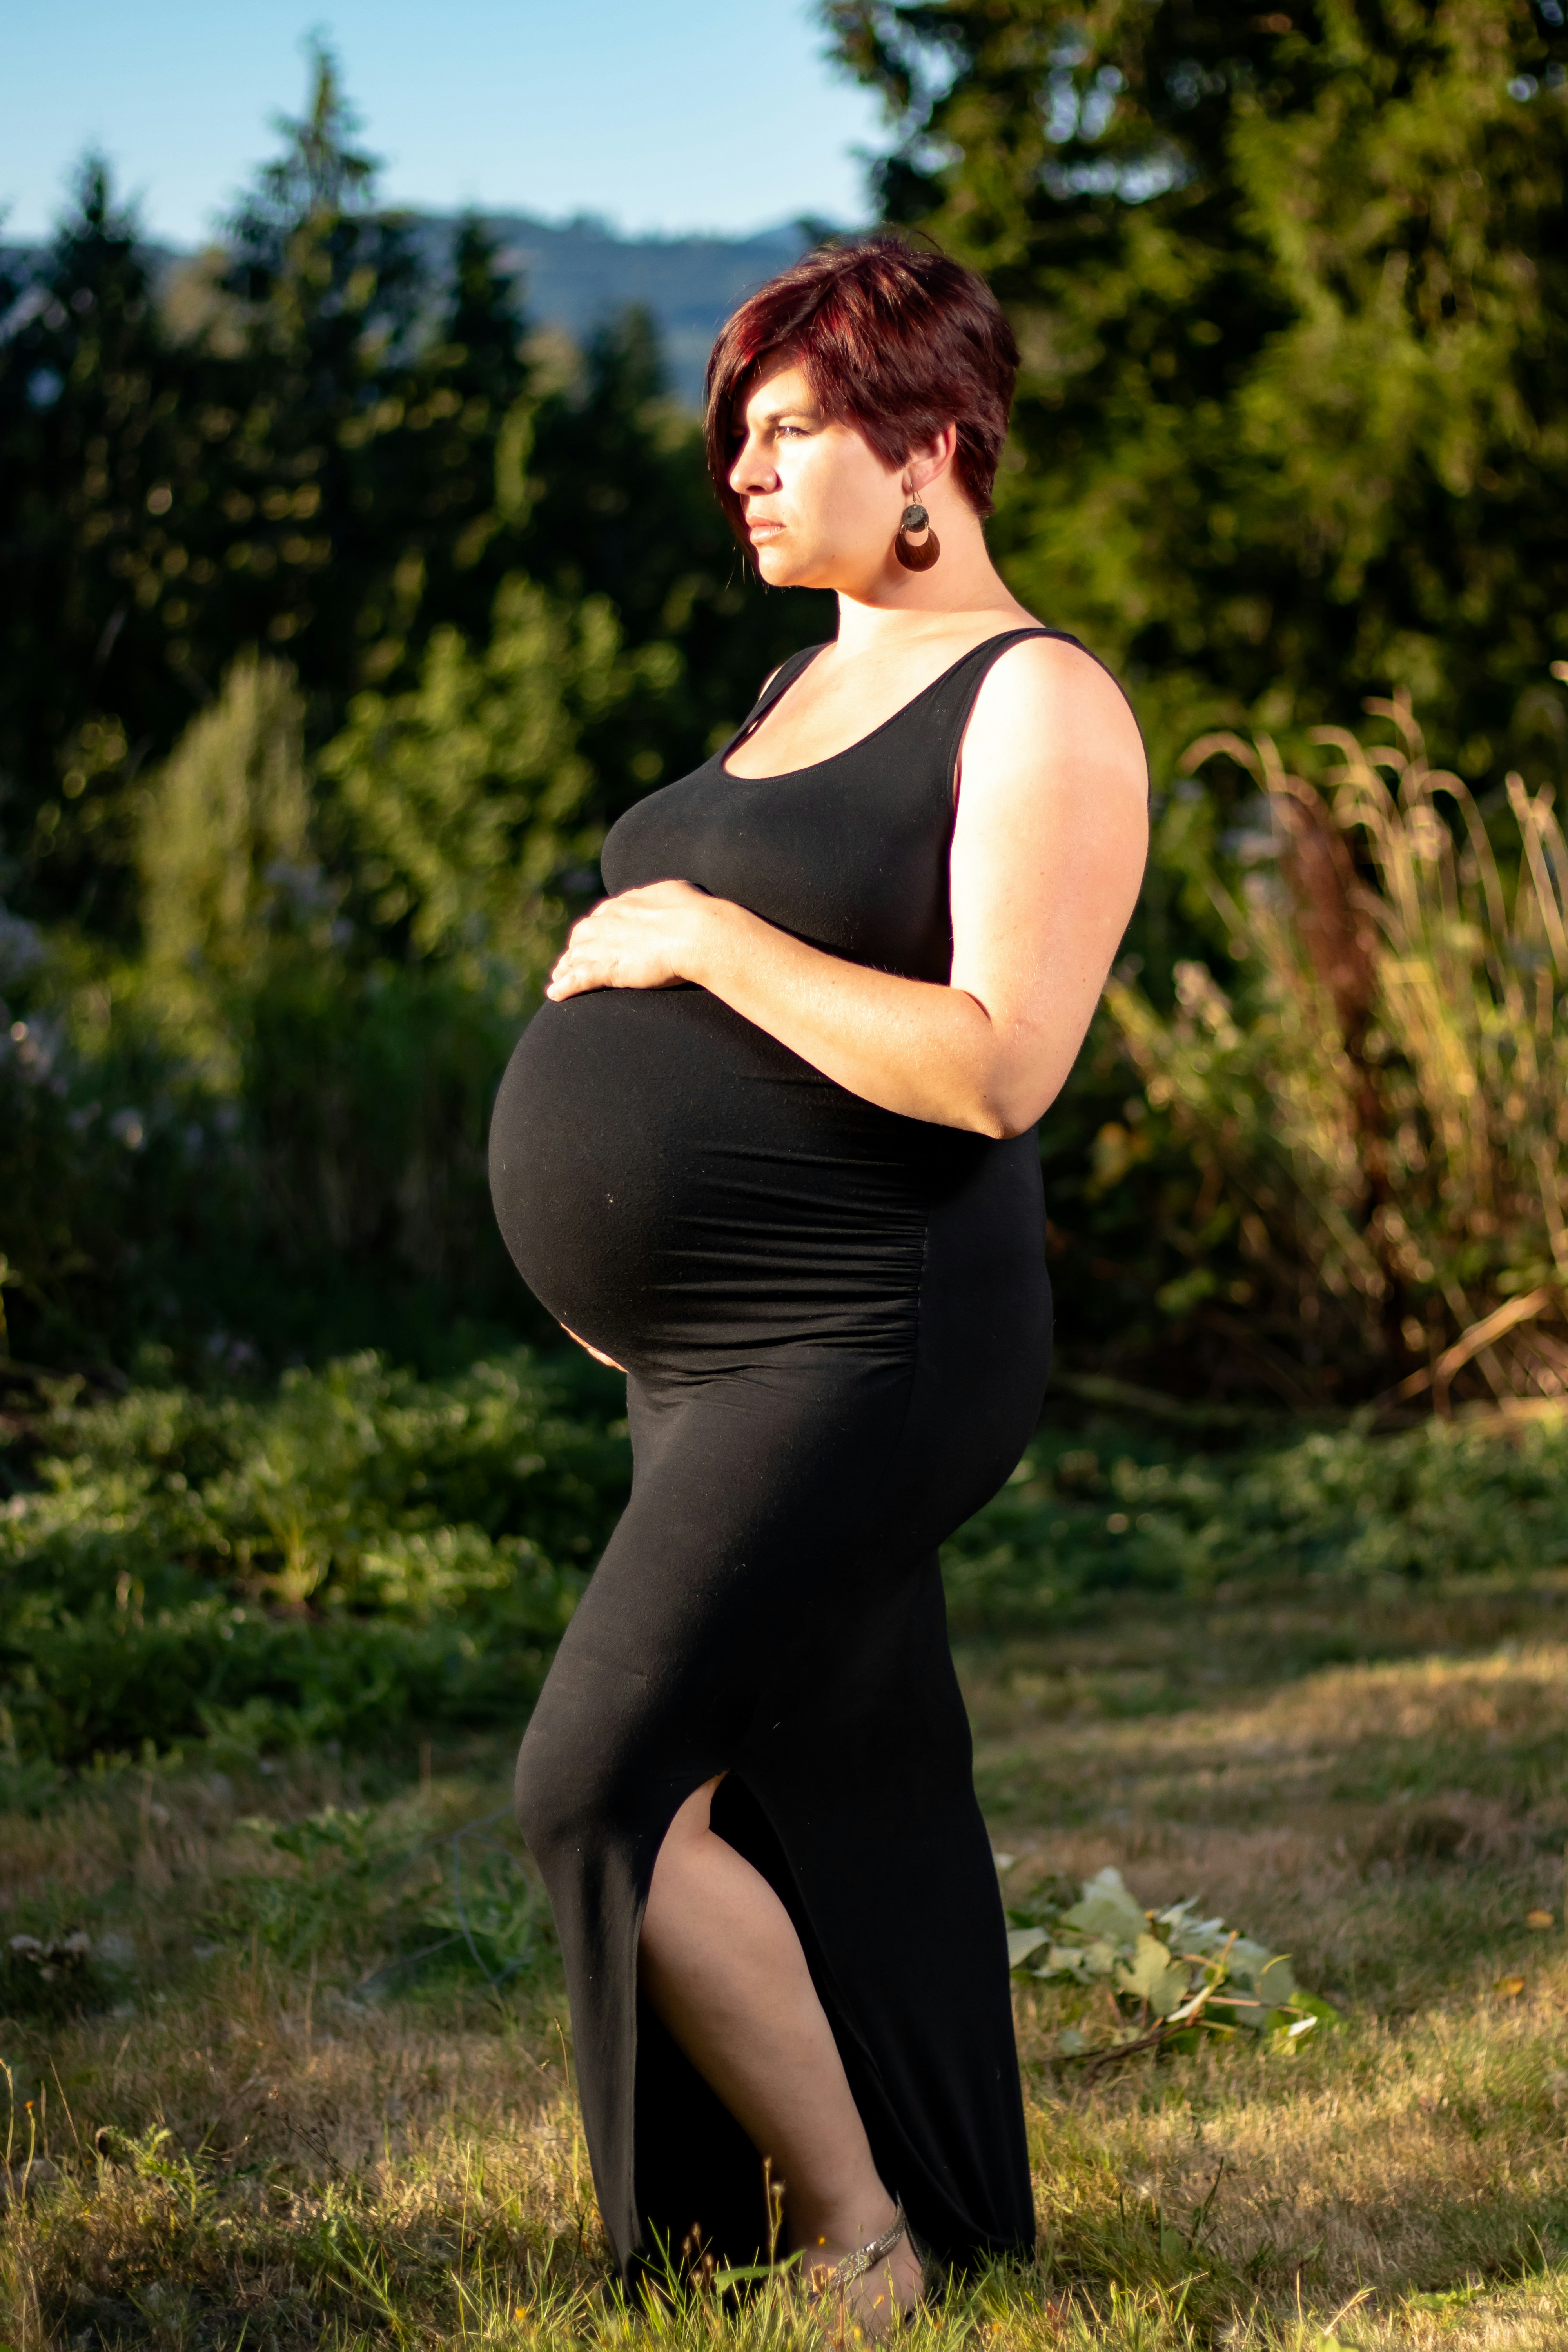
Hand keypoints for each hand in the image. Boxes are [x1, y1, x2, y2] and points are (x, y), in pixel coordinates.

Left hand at [545, 879, 718, 999]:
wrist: (697, 933)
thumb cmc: (695, 913)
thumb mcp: (676, 892)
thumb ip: (662, 897)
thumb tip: (665, 898)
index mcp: (627, 903)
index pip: (603, 915)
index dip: (597, 928)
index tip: (595, 937)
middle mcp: (609, 920)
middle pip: (583, 934)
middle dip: (576, 947)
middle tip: (572, 959)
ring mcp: (605, 945)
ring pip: (575, 956)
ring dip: (564, 968)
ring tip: (558, 979)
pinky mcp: (606, 968)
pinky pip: (577, 979)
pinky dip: (564, 987)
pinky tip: (554, 995)